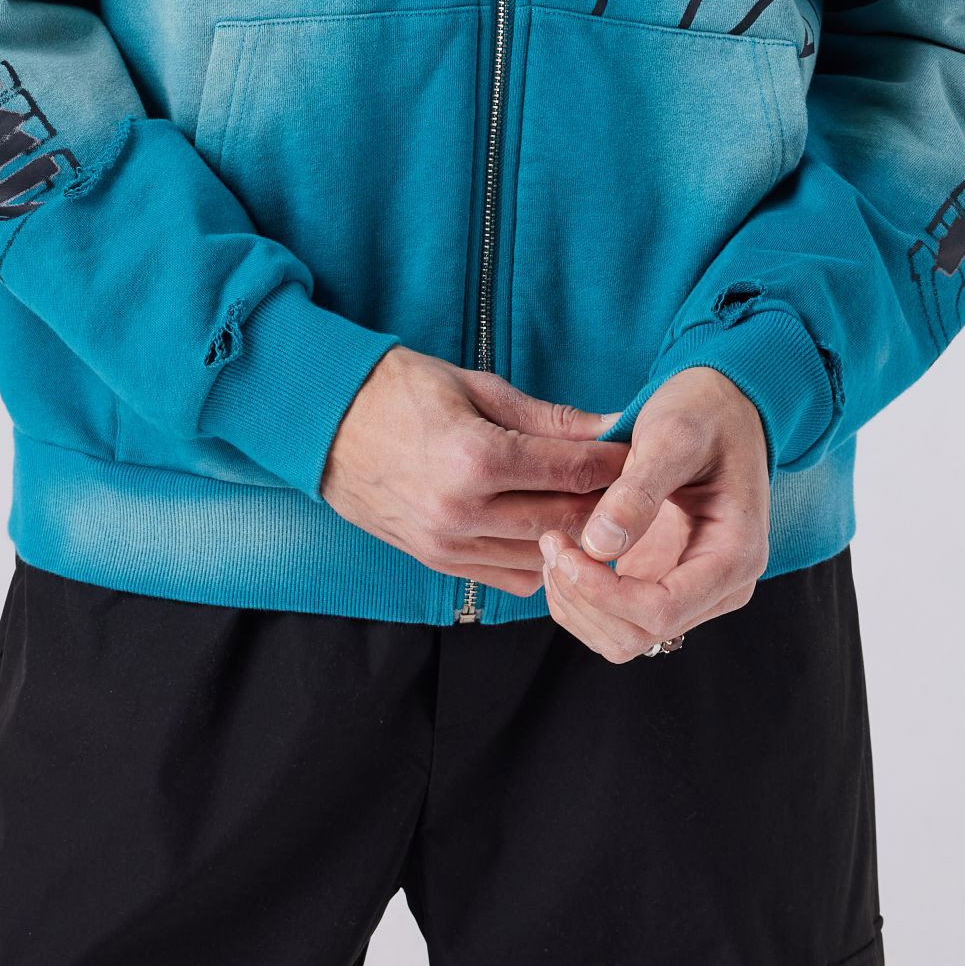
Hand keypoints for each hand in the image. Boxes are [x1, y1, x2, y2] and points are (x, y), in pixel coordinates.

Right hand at [321, 350, 626, 596]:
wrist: (323, 422)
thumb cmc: (397, 390)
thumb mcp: (476, 387)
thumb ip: (548, 418)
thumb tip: (611, 428)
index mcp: (475, 457)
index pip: (574, 471)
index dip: (618, 462)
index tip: (640, 451)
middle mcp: (462, 510)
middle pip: (566, 519)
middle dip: (607, 502)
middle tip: (632, 483)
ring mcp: (447, 544)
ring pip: (544, 559)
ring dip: (575, 536)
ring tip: (593, 507)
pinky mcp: (437, 562)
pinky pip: (510, 578)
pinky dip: (539, 560)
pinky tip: (549, 530)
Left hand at [538, 366, 770, 664]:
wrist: (721, 408)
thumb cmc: (703, 414)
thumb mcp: (672, 438)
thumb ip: (639, 490)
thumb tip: (599, 545)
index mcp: (735, 555)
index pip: (662, 611)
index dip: (603, 593)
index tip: (562, 548)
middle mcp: (720, 586)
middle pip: (637, 634)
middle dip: (582, 598)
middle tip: (551, 540)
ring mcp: (692, 591)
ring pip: (622, 639)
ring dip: (576, 604)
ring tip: (554, 545)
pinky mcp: (664, 585)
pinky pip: (615, 619)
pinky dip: (580, 600)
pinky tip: (565, 554)